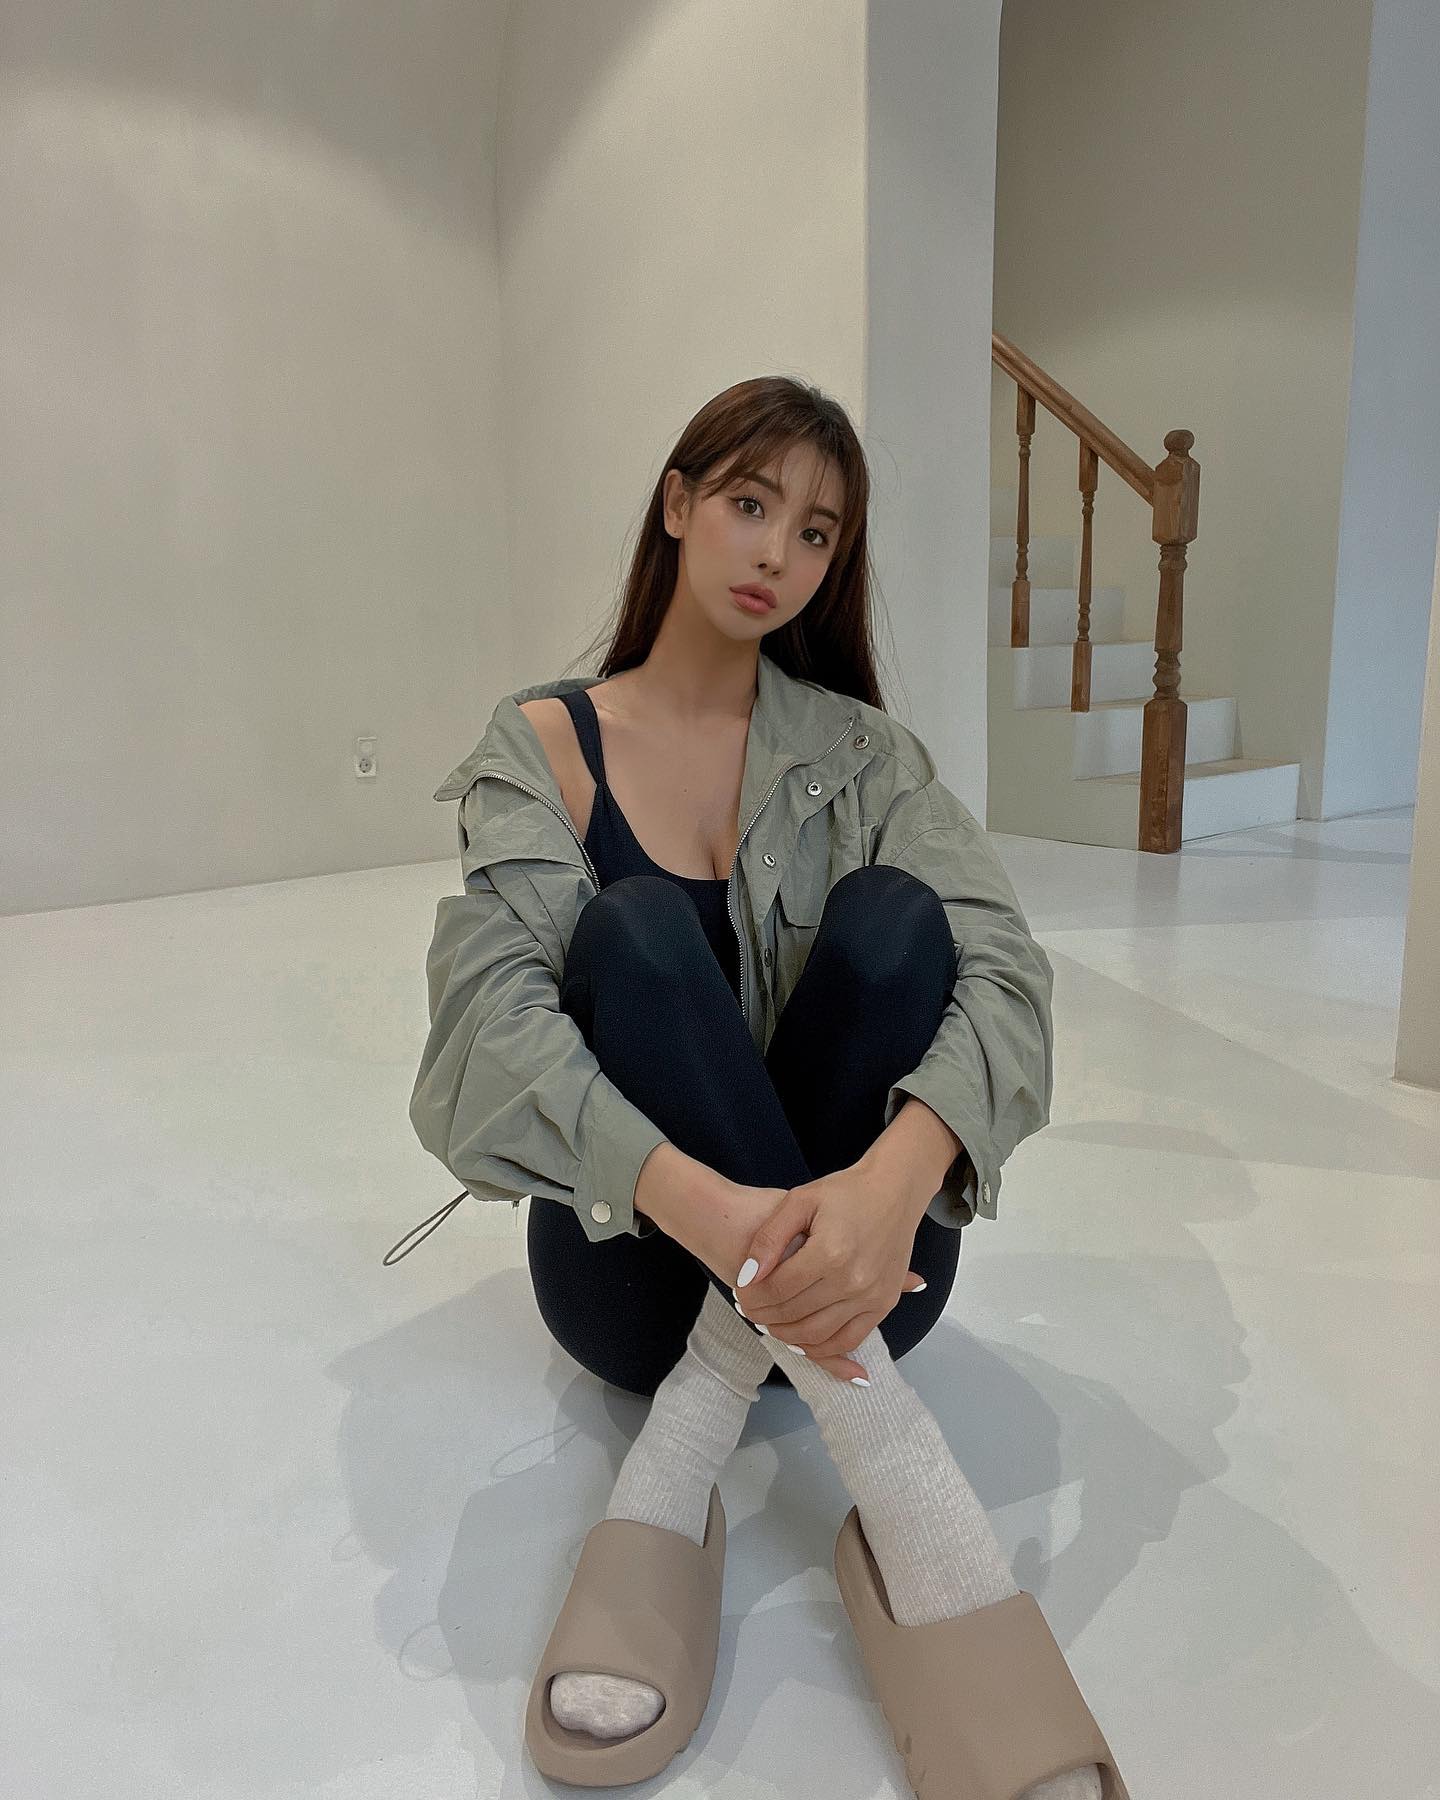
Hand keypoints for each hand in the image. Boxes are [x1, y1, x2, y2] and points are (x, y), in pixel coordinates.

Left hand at [731, 1164, 927, 1383]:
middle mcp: (852, 1280)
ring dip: (787, 1335)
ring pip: (818, 1334)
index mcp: (829, 1252)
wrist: (895, 1190)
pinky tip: (802, 1338)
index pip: (777, 1289)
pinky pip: (849, 1339)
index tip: (739, 1292)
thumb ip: (770, 1238)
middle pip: (794, 1314)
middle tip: (749, 1309)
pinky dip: (822, 1346)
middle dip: (763, 1316)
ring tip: (770, 1322)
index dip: (751, 1295)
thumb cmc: (847, 1191)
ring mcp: (871, 1296)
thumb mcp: (800, 1201)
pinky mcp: (884, 1303)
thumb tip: (748, 1276)